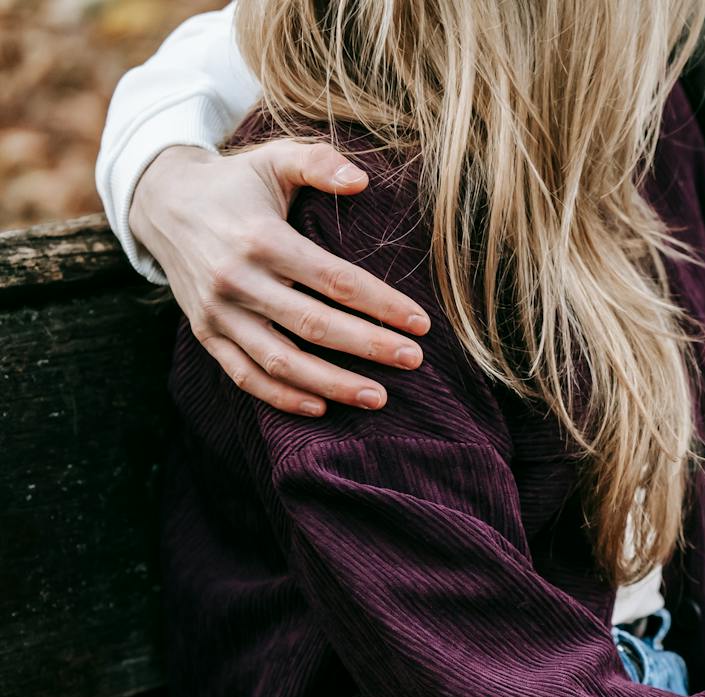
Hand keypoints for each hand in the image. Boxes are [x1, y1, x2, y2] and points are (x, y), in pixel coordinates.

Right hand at [129, 142, 431, 416]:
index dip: (381, 304)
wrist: (161, 203)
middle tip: (414, 360)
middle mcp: (237, 279)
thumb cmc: (236, 183)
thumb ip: (318, 162)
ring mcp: (218, 312)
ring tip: (378, 397)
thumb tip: (362, 180)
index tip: (421, 323)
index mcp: (262, 239)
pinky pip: (244, 375)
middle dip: (369, 347)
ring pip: (280, 360)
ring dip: (332, 384)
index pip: (334, 280)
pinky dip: (282, 396)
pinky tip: (321, 407)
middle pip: (314, 325)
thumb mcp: (274, 160)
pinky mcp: (206, 332)